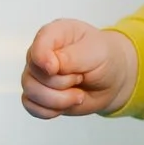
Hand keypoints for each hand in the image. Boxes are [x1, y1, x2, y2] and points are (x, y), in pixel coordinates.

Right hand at [22, 20, 137, 117]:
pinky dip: (50, 111)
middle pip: (33, 72)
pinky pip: (31, 106)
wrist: (112, 79)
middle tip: (81, 77)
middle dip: (61, 83)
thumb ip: (71, 57)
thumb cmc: (104, 58)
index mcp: (55, 33)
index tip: (55, 68)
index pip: (38, 43)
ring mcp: (37, 74)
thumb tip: (49, 66)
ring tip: (78, 95)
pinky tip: (66, 104)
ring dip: (58, 100)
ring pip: (31, 91)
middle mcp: (41, 53)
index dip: (42, 58)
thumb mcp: (96, 52)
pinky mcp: (38, 94)